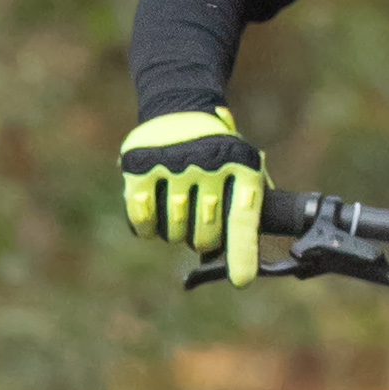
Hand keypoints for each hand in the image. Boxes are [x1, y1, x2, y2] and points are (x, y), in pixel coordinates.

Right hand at [120, 108, 264, 283]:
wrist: (180, 109)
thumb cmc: (219, 154)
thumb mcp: (244, 169)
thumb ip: (249, 209)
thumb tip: (244, 266)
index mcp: (241, 165)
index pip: (242, 218)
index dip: (242, 253)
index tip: (241, 280)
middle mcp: (208, 162)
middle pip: (205, 235)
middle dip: (203, 241)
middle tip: (202, 224)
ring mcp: (173, 163)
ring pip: (173, 232)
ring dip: (175, 233)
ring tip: (179, 209)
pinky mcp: (140, 166)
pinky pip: (143, 221)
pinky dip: (148, 227)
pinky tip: (155, 209)